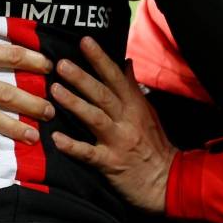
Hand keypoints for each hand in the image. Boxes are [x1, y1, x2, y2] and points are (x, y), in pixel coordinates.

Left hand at [48, 36, 174, 213]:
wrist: (167, 181)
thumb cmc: (154, 145)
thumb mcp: (148, 112)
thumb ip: (133, 88)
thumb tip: (125, 62)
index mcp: (135, 106)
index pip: (116, 77)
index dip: (100, 59)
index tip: (84, 41)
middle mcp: (127, 120)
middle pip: (103, 94)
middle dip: (82, 77)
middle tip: (61, 63)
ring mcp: (119, 141)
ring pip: (95, 118)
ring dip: (75, 103)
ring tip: (55, 90)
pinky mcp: (111, 163)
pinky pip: (90, 153)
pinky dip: (73, 146)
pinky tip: (57, 138)